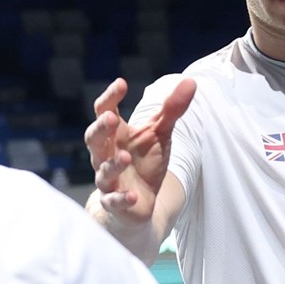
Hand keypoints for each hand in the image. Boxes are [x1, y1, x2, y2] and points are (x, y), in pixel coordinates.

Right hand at [85, 77, 194, 227]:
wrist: (139, 201)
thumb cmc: (145, 161)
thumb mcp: (160, 133)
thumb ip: (172, 109)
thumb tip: (191, 81)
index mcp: (115, 134)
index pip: (105, 111)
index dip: (110, 97)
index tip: (121, 84)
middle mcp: (106, 154)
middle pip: (94, 139)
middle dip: (101, 129)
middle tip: (111, 118)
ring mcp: (108, 179)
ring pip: (103, 171)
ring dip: (113, 164)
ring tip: (126, 157)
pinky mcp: (114, 202)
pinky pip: (113, 200)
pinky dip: (121, 198)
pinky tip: (132, 195)